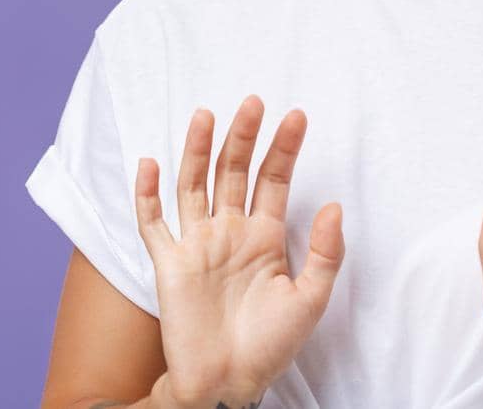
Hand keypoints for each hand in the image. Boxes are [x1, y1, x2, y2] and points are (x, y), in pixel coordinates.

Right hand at [135, 95, 344, 408]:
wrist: (230, 383)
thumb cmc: (270, 345)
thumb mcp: (311, 298)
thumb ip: (326, 253)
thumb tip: (335, 205)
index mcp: (265, 237)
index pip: (273, 180)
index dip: (284, 149)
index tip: (296, 116)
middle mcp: (230, 232)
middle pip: (234, 172)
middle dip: (243, 137)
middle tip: (254, 102)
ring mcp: (198, 246)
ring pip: (194, 186)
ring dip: (199, 151)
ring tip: (207, 115)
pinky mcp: (169, 266)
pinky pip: (153, 224)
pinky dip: (147, 194)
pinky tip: (149, 162)